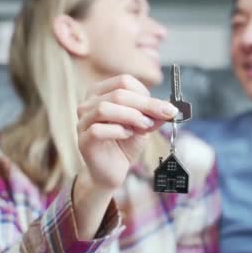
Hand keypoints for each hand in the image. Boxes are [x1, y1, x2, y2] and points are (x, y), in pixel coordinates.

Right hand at [77, 74, 178, 190]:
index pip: (123, 81)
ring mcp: (82, 122)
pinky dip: (117, 130)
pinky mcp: (83, 140)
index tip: (163, 107)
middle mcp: (87, 104)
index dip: (145, 93)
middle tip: (163, 114)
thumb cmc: (124, 144)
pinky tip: (128, 135)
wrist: (112, 170)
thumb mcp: (142, 125)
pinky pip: (98, 129)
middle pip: (117, 94)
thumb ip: (152, 115)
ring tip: (144, 126)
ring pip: (104, 108)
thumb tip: (169, 108)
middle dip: (145, 104)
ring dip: (131, 116)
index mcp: (101, 93)